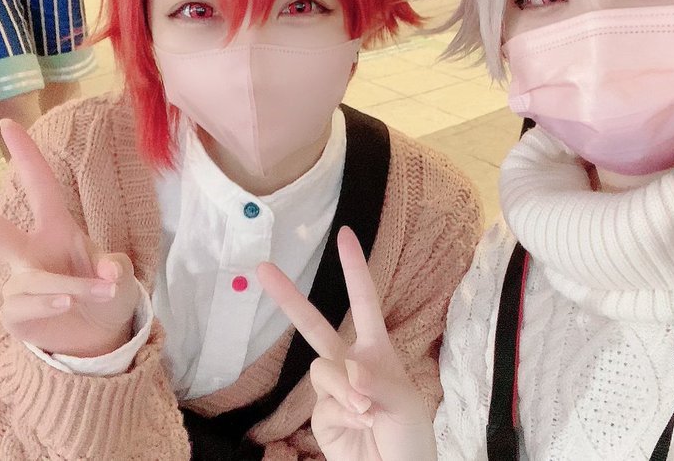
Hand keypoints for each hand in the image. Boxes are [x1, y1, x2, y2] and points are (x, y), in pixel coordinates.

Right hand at [0, 119, 139, 357]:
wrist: (103, 340)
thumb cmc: (107, 296)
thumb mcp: (119, 277)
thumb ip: (114, 269)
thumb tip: (107, 272)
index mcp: (56, 230)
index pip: (39, 185)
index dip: (26, 155)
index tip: (7, 124)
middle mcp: (31, 252)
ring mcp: (20, 283)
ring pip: (32, 278)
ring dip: (71, 285)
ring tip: (102, 291)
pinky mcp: (15, 313)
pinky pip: (26, 304)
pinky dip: (51, 303)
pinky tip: (67, 306)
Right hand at [257, 228, 435, 460]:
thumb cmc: (410, 438)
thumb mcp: (405, 405)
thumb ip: (377, 383)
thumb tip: (350, 372)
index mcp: (377, 351)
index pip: (365, 302)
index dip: (354, 269)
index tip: (344, 235)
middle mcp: (351, 365)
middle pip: (315, 326)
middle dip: (289, 298)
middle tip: (262, 267)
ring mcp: (334, 390)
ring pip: (322, 371)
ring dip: (345, 391)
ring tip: (367, 414)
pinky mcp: (321, 417)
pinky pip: (322, 405)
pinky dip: (342, 415)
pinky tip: (359, 428)